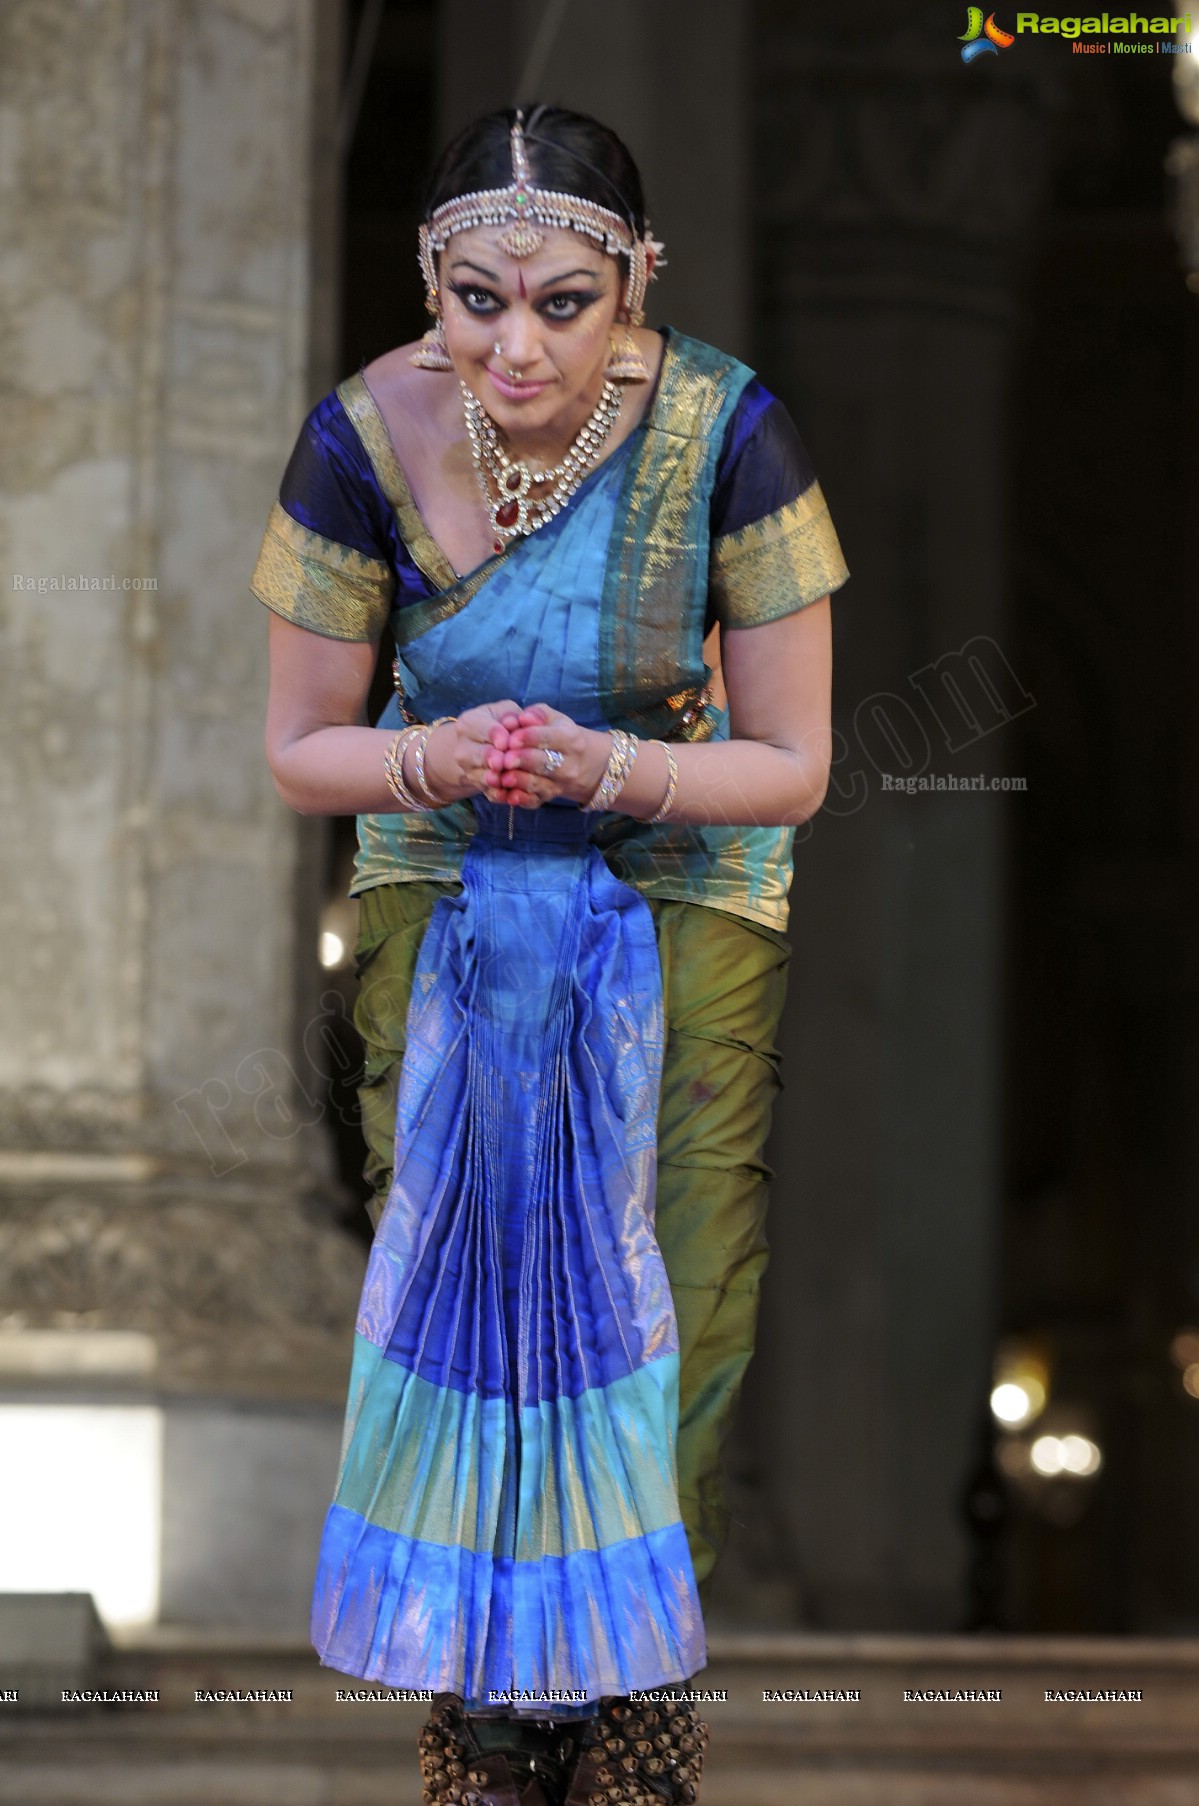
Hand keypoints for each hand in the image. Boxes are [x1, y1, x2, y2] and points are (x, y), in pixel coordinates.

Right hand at [420, 701, 522, 804]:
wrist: (484, 746)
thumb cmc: (500, 723)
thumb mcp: (505, 712)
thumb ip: (512, 715)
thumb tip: (517, 721)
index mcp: (468, 724)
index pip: (482, 729)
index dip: (495, 735)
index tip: (505, 741)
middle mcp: (463, 748)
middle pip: (477, 755)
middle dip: (490, 759)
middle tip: (501, 762)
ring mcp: (468, 770)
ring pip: (480, 776)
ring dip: (493, 779)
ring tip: (505, 780)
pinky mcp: (479, 786)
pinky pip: (488, 793)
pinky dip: (499, 795)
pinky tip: (509, 794)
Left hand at [491, 704, 610, 809]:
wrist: (582, 763)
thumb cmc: (559, 734)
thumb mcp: (554, 718)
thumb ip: (538, 714)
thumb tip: (523, 717)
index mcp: (570, 739)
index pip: (550, 737)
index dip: (530, 737)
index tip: (512, 738)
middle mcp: (568, 764)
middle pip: (544, 763)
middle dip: (523, 760)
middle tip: (505, 759)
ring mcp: (559, 784)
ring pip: (538, 784)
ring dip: (519, 782)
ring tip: (502, 778)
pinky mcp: (548, 798)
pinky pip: (534, 801)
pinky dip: (520, 800)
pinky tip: (507, 796)